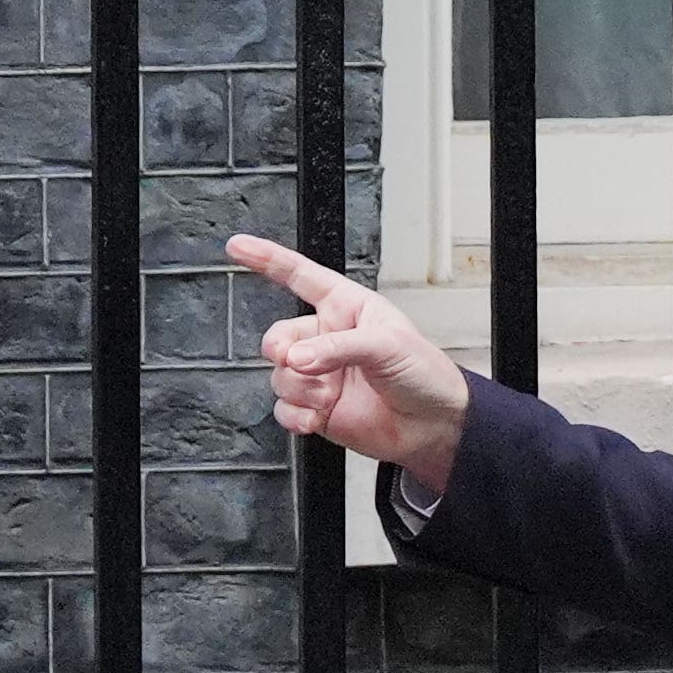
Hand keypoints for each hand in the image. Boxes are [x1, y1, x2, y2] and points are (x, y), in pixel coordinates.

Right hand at [229, 231, 474, 499]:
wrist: (435, 425)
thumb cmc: (424, 373)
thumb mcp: (386, 346)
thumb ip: (338, 347)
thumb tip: (299, 359)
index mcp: (345, 308)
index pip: (299, 276)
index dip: (267, 259)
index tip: (238, 247)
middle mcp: (327, 339)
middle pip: (278, 336)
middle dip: (280, 349)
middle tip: (295, 360)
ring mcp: (321, 376)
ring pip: (280, 376)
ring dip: (299, 388)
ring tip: (328, 396)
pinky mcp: (318, 408)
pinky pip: (285, 408)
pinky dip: (295, 415)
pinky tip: (315, 417)